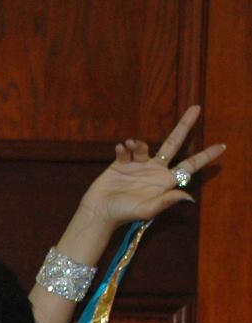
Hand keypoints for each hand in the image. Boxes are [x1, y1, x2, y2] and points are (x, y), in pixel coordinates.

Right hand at [75, 105, 225, 229]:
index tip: (222, 146)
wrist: (99, 212)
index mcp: (165, 181)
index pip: (190, 165)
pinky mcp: (121, 164)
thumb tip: (188, 197)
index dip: (205, 156)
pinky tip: (120, 150)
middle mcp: (154, 170)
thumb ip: (167, 201)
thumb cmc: (125, 213)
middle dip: (185, 126)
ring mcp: (138, 165)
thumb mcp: (148, 210)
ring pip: (144, 146)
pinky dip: (124, 148)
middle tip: (197, 108)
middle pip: (174, 143)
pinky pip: (125, 151)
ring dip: (138, 144)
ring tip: (130, 145)